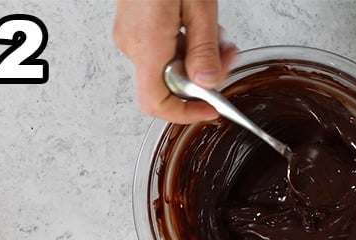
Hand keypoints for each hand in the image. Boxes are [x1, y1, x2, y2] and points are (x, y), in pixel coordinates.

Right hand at [113, 0, 236, 123]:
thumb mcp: (199, 5)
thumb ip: (204, 48)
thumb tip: (207, 82)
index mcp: (149, 43)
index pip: (157, 102)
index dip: (185, 113)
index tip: (210, 108)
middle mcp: (133, 44)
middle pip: (167, 84)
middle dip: (201, 77)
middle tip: (226, 58)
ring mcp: (129, 36)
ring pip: (165, 67)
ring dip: (195, 59)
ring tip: (216, 37)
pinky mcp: (132, 28)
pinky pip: (158, 51)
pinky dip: (181, 47)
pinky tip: (197, 28)